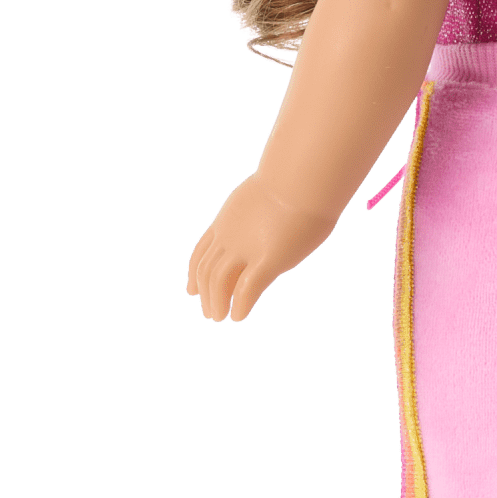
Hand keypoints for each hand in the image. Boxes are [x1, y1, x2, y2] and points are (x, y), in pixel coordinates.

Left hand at [186, 173, 335, 322]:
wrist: (305, 179)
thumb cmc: (298, 184)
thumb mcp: (269, 197)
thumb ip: (263, 215)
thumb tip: (275, 218)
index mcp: (228, 220)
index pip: (201, 251)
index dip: (194, 273)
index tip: (191, 291)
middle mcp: (230, 237)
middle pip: (207, 271)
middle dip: (206, 295)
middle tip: (210, 314)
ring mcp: (247, 249)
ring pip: (219, 283)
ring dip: (217, 304)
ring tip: (220, 318)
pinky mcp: (268, 261)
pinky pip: (246, 290)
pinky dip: (240, 306)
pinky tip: (240, 317)